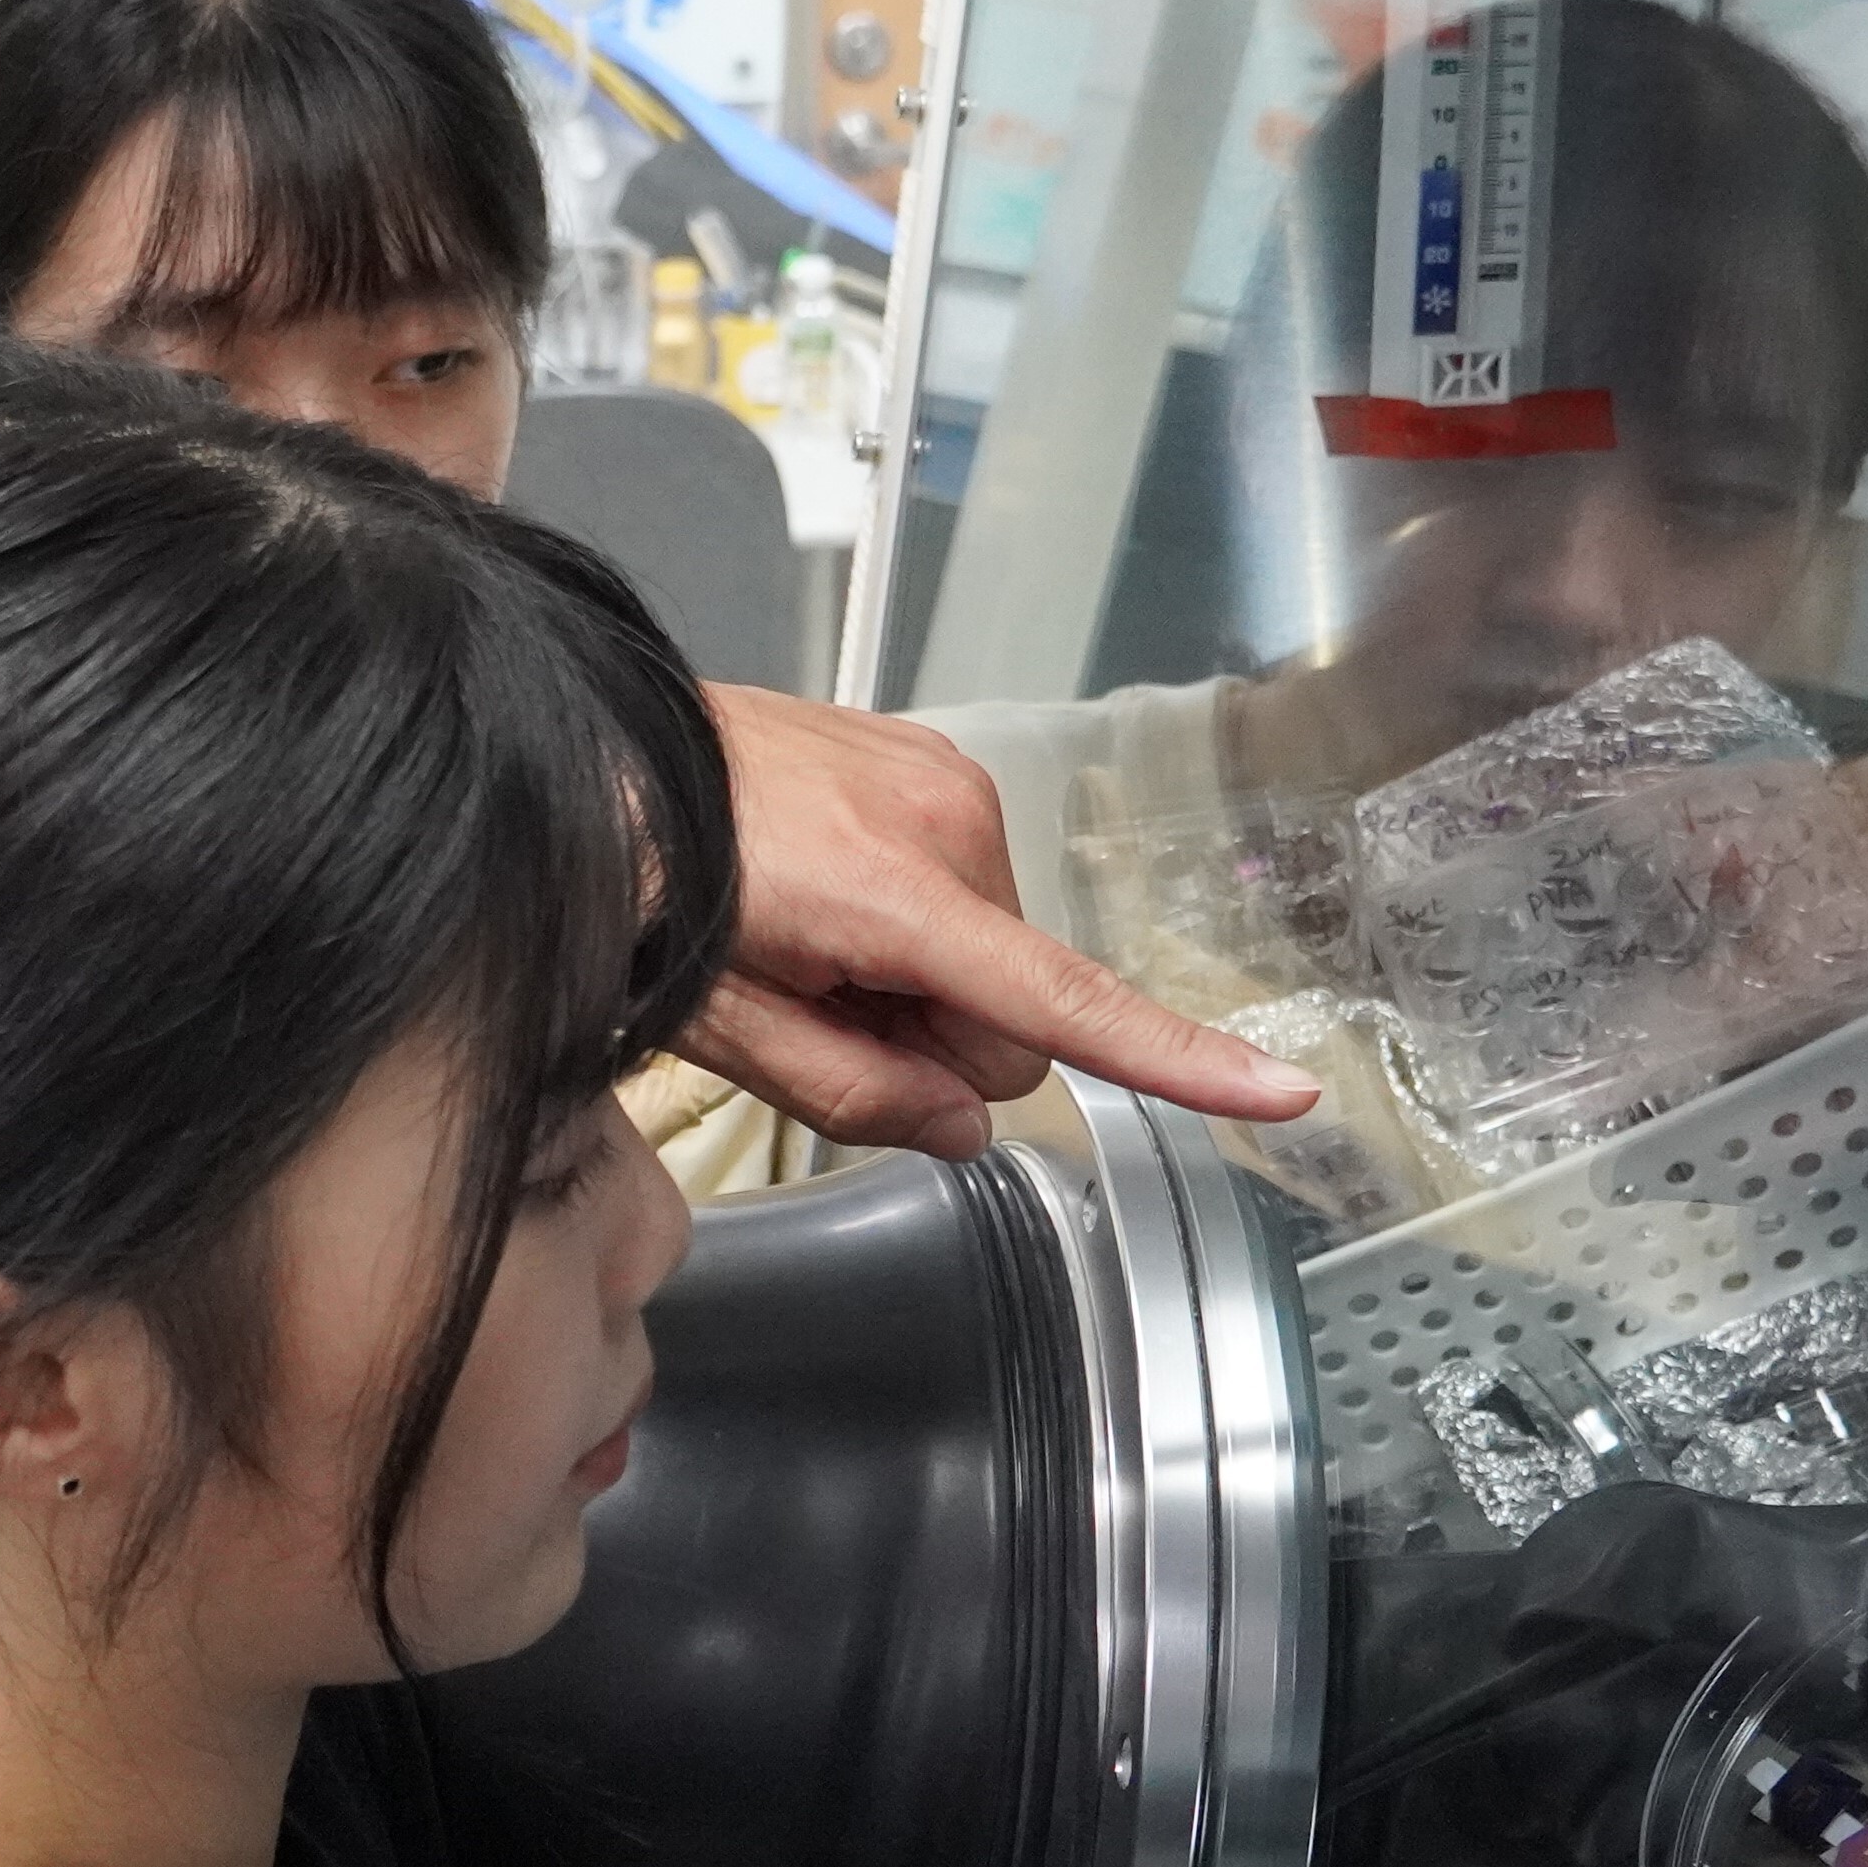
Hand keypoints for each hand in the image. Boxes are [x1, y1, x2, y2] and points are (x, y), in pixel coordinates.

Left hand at [687, 685, 1316, 1158]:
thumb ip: (852, 1090)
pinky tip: (818, 895)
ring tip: (801, 941)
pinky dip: (907, 919)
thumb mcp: (719, 1024)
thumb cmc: (639, 881)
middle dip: (932, 1039)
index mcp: (892, 890)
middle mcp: (947, 817)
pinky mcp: (927, 758)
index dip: (1174, 1060)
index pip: (1061, 1003)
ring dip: (914, 979)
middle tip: (812, 1006)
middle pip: (1012, 1013)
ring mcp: (940, 775)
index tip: (1279, 1091)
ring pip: (991, 956)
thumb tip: (972, 1123)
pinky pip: (962, 890)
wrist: (588, 743)